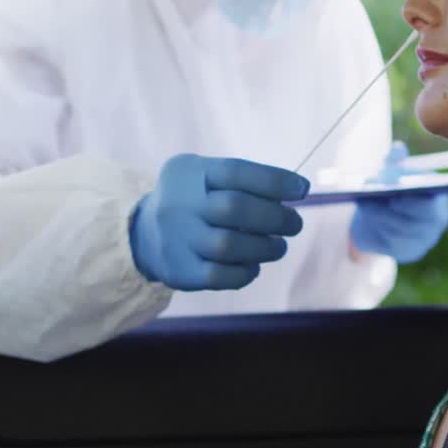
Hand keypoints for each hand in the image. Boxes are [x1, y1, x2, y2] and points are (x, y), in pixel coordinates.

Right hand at [129, 154, 309, 289]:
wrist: (145, 235)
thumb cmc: (196, 201)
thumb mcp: (207, 176)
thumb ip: (246, 181)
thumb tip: (296, 191)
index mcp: (189, 172)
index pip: (236, 172)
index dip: (275, 181)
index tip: (302, 189)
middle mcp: (178, 203)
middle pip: (234, 208)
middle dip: (275, 217)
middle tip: (295, 223)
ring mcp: (176, 239)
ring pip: (229, 245)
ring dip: (265, 247)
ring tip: (278, 246)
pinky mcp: (180, 271)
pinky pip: (220, 275)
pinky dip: (245, 271)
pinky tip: (253, 265)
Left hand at [350, 143, 447, 263]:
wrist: (383, 214)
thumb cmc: (394, 187)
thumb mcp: (394, 170)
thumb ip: (396, 160)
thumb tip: (398, 149)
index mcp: (439, 200)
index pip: (432, 207)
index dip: (412, 203)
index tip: (393, 194)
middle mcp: (436, 224)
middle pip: (413, 223)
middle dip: (388, 210)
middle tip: (368, 197)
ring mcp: (423, 240)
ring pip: (398, 232)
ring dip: (377, 216)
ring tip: (363, 203)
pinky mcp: (408, 252)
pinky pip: (390, 244)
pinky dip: (376, 230)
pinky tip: (367, 218)